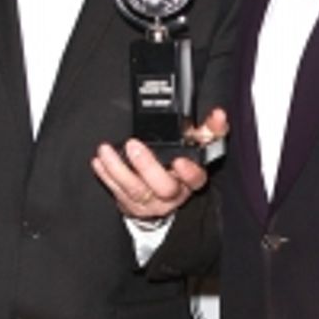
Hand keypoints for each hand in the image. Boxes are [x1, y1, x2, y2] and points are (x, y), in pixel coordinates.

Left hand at [91, 107, 226, 220]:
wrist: (163, 197)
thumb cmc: (180, 165)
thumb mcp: (198, 147)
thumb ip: (210, 130)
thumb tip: (219, 114)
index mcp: (192, 180)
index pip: (196, 178)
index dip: (189, 171)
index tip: (180, 160)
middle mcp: (173, 194)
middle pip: (164, 187)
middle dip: (148, 167)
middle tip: (134, 146)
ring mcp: (152, 202)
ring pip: (136, 190)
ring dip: (118, 170)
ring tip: (106, 151)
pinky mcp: (132, 205)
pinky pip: (117, 192)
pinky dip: (107, 176)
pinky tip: (99, 162)